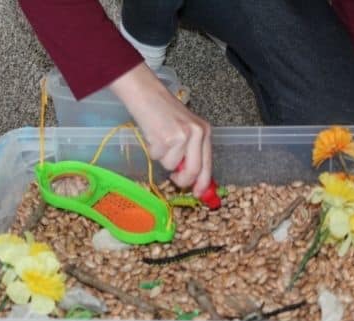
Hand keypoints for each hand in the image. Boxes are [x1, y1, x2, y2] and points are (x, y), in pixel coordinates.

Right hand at [110, 62, 211, 196]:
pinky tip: (152, 135)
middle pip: (193, 171)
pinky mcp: (167, 138)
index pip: (208, 163)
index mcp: (204, 131)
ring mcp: (183, 136)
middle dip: (182, 180)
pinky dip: (152, 151)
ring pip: (172, 166)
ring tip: (159, 140)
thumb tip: (191, 178)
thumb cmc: (162, 112)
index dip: (204, 182)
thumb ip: (191, 151)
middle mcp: (197, 133)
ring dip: (162, 159)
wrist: (145, 94)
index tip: (199, 194)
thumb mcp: (184, 129)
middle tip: (174, 178)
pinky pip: (158, 158)